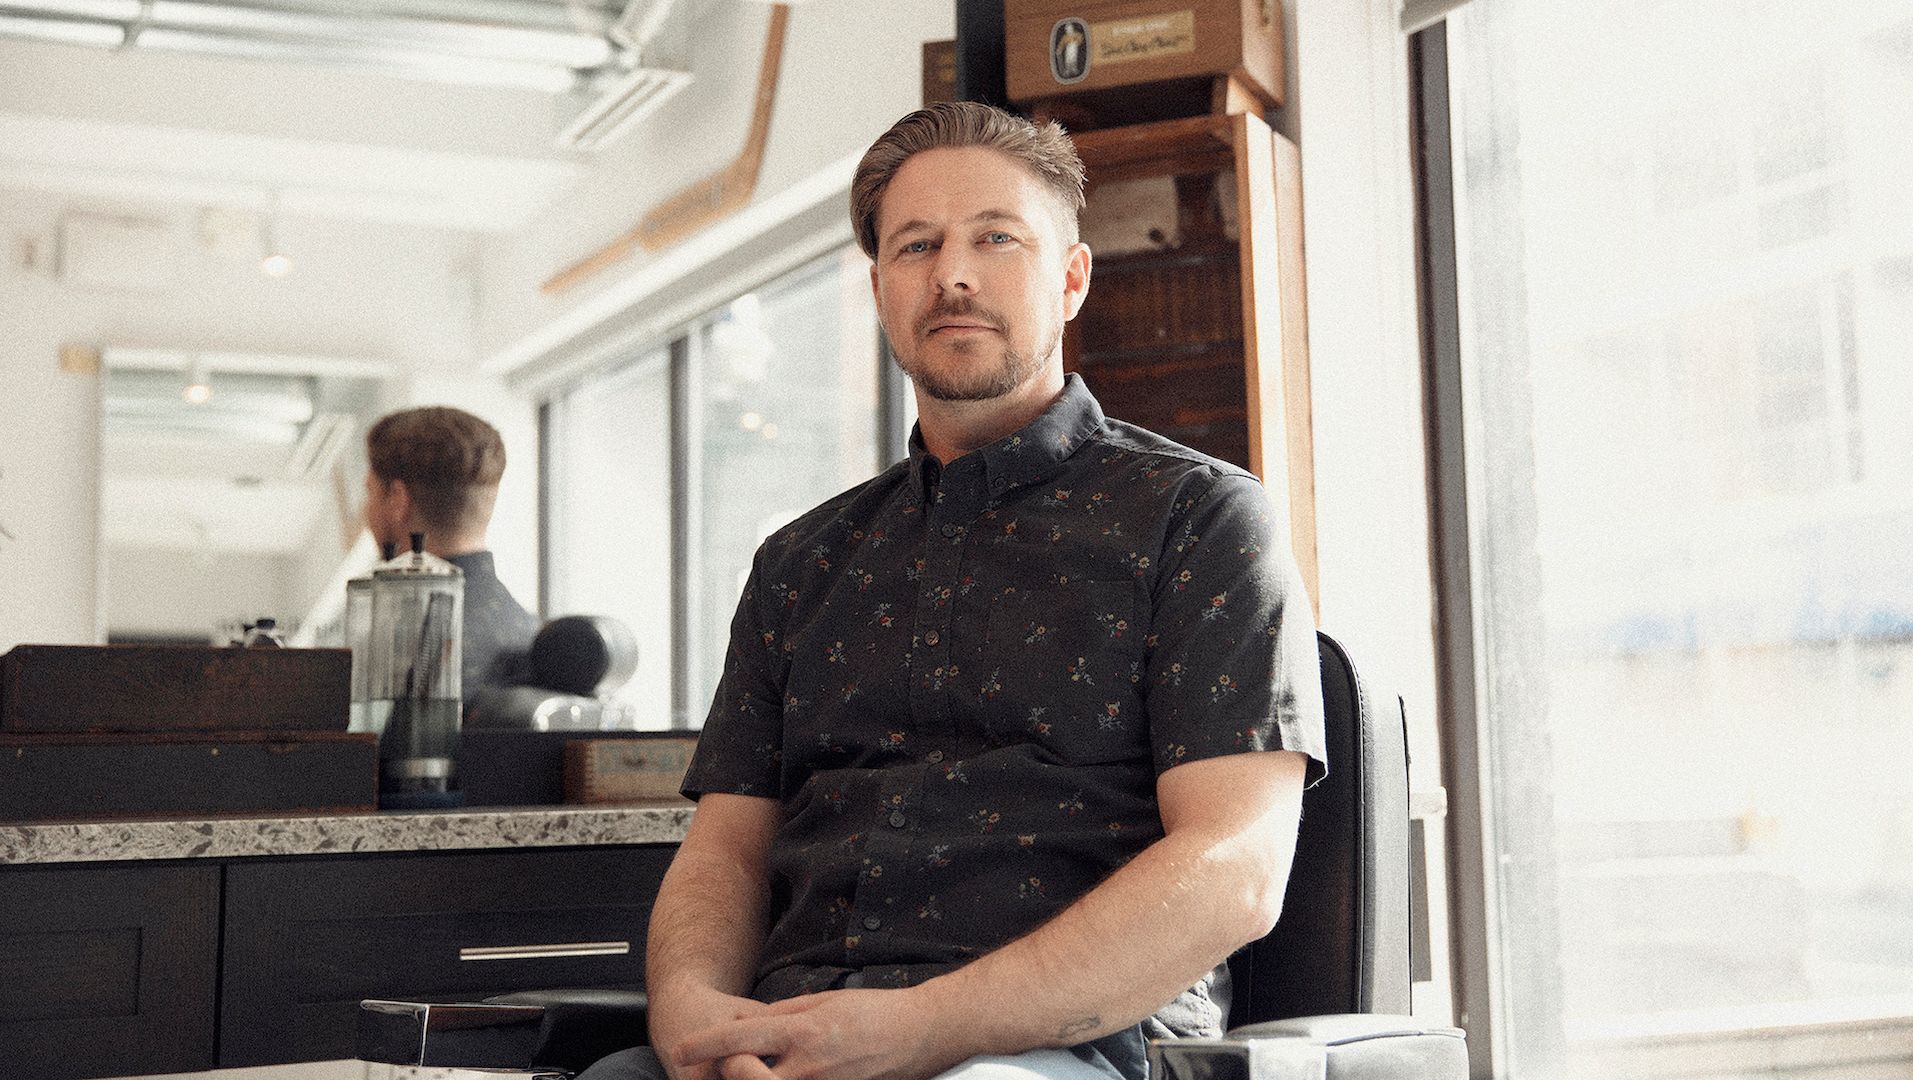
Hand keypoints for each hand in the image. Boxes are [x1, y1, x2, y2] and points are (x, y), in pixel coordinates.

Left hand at [674, 987, 963, 1079]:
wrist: (920, 1035)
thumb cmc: (876, 1013)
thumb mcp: (824, 1002)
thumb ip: (784, 1016)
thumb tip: (753, 1025)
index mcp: (803, 1031)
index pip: (740, 1038)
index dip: (706, 1044)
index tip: (683, 1048)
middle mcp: (808, 1065)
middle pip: (747, 1078)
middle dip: (726, 1073)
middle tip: (719, 1066)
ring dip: (755, 1079)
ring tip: (749, 1069)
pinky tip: (783, 1073)